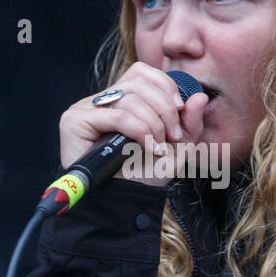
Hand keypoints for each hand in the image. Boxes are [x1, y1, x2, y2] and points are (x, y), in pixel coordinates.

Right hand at [59, 61, 210, 186]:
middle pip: (139, 82)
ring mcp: (85, 109)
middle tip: (174, 137)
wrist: (121, 204)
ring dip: (154, 125)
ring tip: (158, 148)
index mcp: (120, 100)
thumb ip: (191, 123)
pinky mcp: (74, 122)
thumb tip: (201, 96)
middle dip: (165, 109)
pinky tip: (147, 149)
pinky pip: (117, 116)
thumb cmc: (143, 177)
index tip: (180, 112)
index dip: (166, 87)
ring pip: (131, 98)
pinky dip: (139, 132)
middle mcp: (101, 101)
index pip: (142, 72)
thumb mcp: (176, 148)